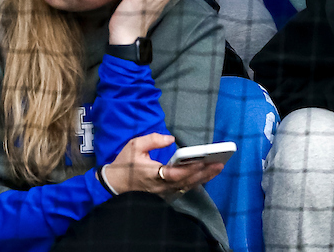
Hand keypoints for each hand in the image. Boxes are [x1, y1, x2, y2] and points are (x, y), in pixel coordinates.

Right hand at [101, 133, 224, 197]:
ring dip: (203, 178)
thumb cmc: (125, 164)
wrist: (115, 184)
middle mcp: (161, 186)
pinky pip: (184, 189)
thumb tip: (170, 139)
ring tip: (217, 167)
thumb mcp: (134, 146)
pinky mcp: (165, 194)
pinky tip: (205, 175)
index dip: (189, 169)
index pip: (175, 174)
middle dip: (204, 173)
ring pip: (187, 186)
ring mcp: (164, 192)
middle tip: (219, 164)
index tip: (202, 162)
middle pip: (186, 182)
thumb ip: (152, 140)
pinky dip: (196, 182)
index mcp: (153, 174)